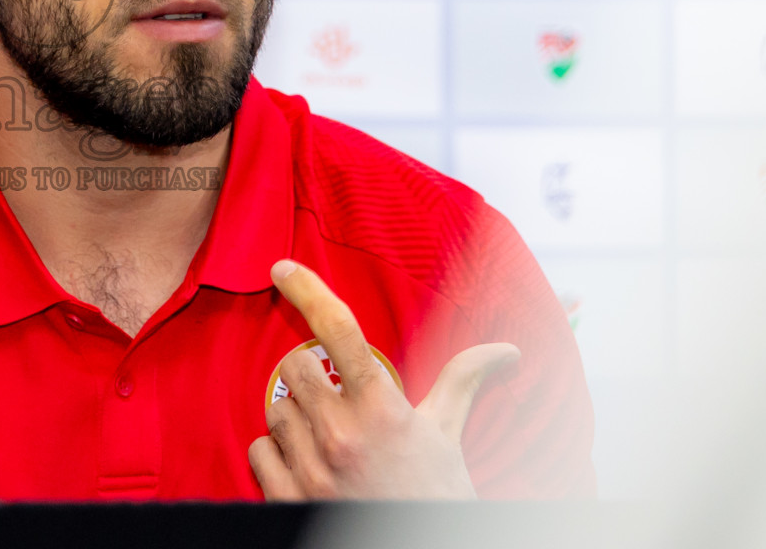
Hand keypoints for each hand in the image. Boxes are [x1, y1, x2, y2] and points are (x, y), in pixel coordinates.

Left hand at [248, 259, 518, 499]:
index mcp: (382, 408)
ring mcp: (311, 468)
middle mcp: (342, 434)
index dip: (307, 290)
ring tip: (327, 439)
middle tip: (334, 398)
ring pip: (275, 409)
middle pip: (294, 366)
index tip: (282, 268)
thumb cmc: (434, 493)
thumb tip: (506, 351)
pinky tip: (306, 464)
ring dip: (294, 417)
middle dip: (310, 376)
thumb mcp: (447, 433)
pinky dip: (275, 453)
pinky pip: (259, 450)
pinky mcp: (287, 498)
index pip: (338, 329)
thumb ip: (462, 381)